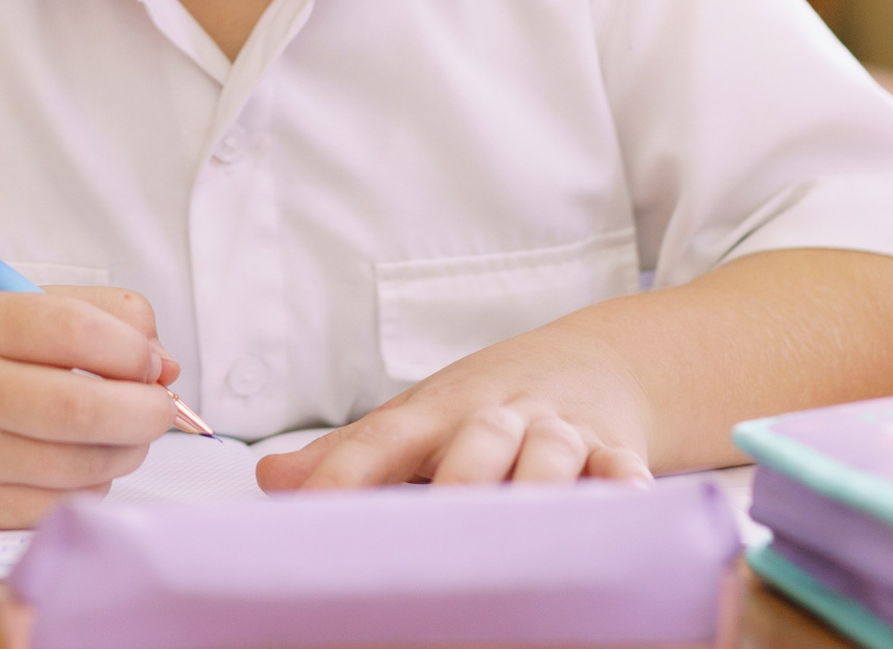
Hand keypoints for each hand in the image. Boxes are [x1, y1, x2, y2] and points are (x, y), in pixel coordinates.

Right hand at [0, 285, 184, 527]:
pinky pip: (63, 504)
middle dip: (145, 411)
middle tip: (160, 407)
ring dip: (127, 449)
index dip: (131, 348)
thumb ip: (98, 316)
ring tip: (121, 429)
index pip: (73, 331)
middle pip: (82, 409)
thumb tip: (166, 368)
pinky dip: (93, 483)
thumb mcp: (13, 305)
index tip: (150, 360)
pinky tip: (79, 460)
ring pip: (82, 465)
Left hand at [257, 321, 655, 490]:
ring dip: (536, 486)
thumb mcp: (420, 416)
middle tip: (432, 531)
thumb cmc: (489, 404)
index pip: (382, 440)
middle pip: (474, 441)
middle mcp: (496, 415)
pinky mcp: (612, 445)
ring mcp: (557, 429)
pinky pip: (618, 464)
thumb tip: (271, 479)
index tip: (309, 510)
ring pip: (548, 454)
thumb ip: (351, 454)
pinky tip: (621, 501)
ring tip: (521, 529)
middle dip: (455, 481)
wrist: (594, 361)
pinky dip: (621, 483)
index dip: (345, 473)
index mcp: (436, 411)